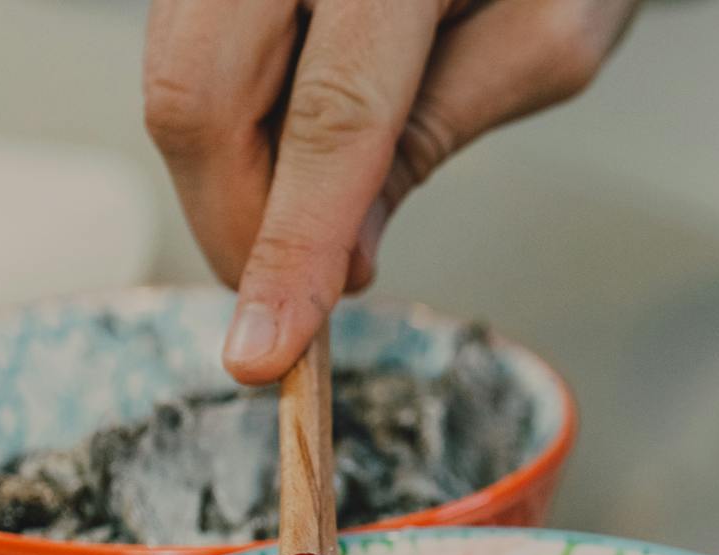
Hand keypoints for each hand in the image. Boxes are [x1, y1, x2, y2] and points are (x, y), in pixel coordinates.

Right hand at [144, 0, 639, 382]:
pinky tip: (291, 160)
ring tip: (311, 229)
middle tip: (293, 300)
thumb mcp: (546, 42)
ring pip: (172, 68)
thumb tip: (340, 250)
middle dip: (236, 223)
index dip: (290, 247)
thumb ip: (438, 133)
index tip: (267, 351)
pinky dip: (229, 122)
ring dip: (227, 178)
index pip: (328, 118)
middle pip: (198, 90)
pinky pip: (187, 38)